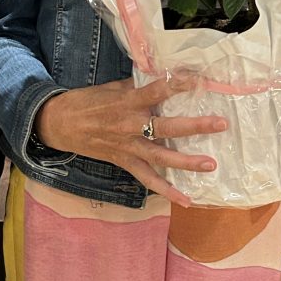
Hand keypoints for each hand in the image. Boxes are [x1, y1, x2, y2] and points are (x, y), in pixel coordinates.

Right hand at [35, 77, 228, 206]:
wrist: (59, 123)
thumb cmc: (87, 101)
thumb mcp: (111, 88)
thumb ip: (137, 87)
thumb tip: (162, 79)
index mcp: (127, 101)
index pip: (158, 90)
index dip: (179, 84)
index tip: (200, 80)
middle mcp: (130, 125)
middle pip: (166, 127)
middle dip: (195, 126)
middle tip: (221, 124)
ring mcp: (128, 147)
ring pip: (161, 157)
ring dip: (187, 162)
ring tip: (211, 165)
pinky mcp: (124, 162)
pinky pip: (147, 179)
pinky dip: (166, 191)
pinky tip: (186, 200)